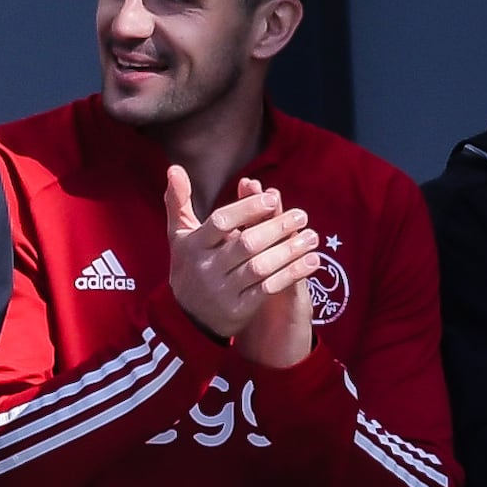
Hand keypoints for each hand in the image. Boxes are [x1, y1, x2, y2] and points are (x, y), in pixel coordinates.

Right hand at [164, 166, 320, 366]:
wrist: (186, 319)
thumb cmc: (188, 267)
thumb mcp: (178, 235)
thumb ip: (178, 201)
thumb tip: (174, 167)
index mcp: (192, 245)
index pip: (220, 222)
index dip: (246, 209)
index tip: (272, 198)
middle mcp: (206, 268)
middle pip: (245, 244)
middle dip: (276, 228)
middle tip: (302, 215)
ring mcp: (222, 290)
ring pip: (260, 267)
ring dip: (289, 251)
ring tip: (312, 237)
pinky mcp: (238, 310)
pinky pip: (268, 289)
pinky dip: (291, 274)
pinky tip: (311, 262)